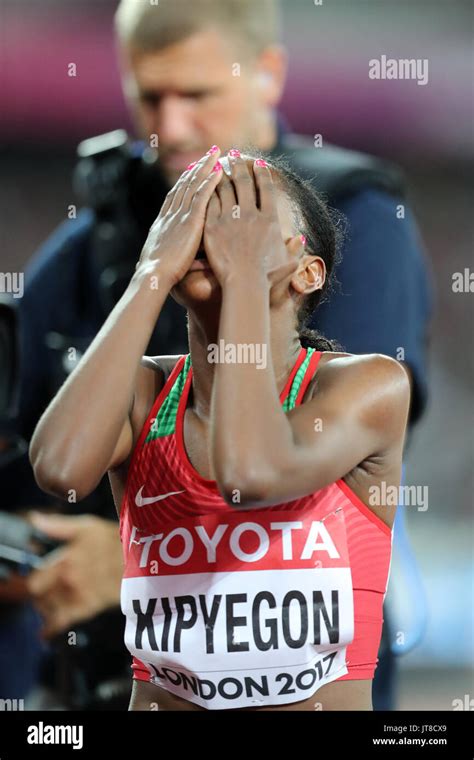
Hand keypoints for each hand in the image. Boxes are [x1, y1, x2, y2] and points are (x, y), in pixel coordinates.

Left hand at [26, 513, 122, 638]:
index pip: (35, 577)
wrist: (142, 562)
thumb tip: (34, 519)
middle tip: (43, 592)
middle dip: (37, 595)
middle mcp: (67, 580)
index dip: (35, 578)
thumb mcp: (88, 527)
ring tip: (49, 604)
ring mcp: (77, 596)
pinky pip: (61, 624)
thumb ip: (57, 526)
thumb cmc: (116, 541)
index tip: (39, 578)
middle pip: (37, 596)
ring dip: (45, 608)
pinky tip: (46, 632)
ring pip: (47, 609)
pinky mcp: (88, 609)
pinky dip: (51, 629)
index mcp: (64, 560)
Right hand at [135, 148, 222, 286]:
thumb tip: (180, 256)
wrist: (153, 275)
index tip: (192, 169)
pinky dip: (210, 182)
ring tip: (216, 154)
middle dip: (197, 168)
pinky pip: (201, 196)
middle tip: (208, 154)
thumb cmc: (158, 274)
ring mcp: (180, 216)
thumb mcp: (164, 258)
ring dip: (205, 167)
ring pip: (194, 185)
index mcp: (163, 222)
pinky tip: (219, 170)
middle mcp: (171, 214)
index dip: (184, 181)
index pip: (175, 195)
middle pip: (185, 184)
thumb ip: (172, 250)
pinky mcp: (190, 221)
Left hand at [203, 156, 300, 301]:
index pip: (266, 189)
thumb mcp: (288, 262)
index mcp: (270, 220)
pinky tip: (206, 183)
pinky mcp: (213, 226)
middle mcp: (251, 214)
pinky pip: (210, 202)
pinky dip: (209, 190)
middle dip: (240, 166)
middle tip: (235, 155)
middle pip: (245, 183)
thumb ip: (295, 249)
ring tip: (220, 164)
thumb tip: (300, 238)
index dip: (262, 174)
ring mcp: (230, 219)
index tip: (258, 164)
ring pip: (225, 188)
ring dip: (223, 173)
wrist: (244, 284)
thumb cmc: (268, 278)